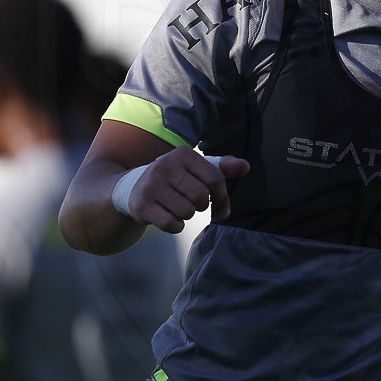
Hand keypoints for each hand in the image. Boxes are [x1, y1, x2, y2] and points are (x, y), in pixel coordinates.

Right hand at [126, 147, 249, 232]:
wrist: (135, 187)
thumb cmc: (175, 179)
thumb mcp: (197, 169)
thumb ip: (222, 167)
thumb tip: (246, 167)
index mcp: (183, 154)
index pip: (215, 179)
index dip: (223, 198)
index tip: (222, 208)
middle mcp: (165, 165)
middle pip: (201, 197)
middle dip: (202, 206)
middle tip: (194, 204)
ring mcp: (152, 185)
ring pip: (187, 212)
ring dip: (187, 215)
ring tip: (178, 207)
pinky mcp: (142, 204)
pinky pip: (172, 224)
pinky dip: (176, 226)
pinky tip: (169, 217)